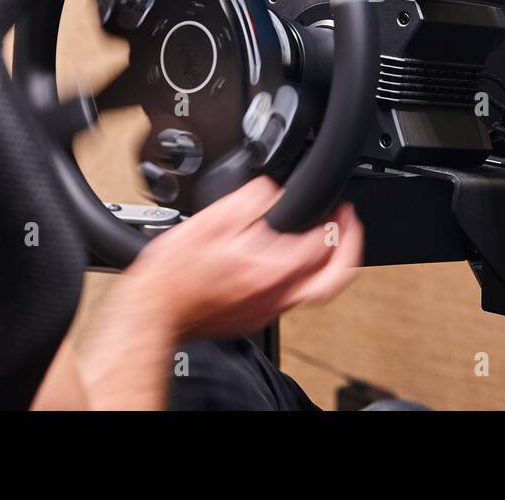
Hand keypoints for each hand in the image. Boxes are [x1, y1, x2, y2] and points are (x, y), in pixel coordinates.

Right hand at [120, 177, 363, 340]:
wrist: (154, 309)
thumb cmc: (174, 272)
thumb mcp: (213, 218)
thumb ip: (253, 198)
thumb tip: (272, 188)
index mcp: (270, 270)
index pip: (323, 247)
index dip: (339, 224)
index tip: (342, 209)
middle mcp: (275, 296)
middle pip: (333, 280)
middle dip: (349, 251)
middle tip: (350, 228)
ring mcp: (267, 310)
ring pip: (315, 292)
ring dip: (328, 264)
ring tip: (327, 241)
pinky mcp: (255, 317)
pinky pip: (293, 298)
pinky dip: (304, 278)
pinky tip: (293, 262)